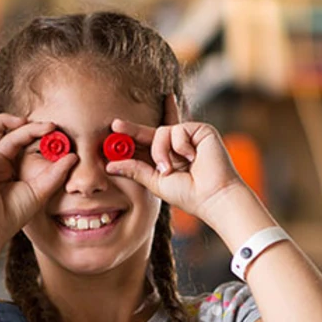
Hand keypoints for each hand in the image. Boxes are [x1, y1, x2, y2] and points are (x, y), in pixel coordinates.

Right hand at [0, 103, 76, 246]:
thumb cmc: (11, 215)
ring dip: (5, 119)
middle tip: (48, 126)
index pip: (20, 142)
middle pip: (8, 133)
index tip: (54, 130)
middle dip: (29, 127)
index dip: (36, 133)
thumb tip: (73, 156)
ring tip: (23, 120)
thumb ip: (55, 174)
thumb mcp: (39, 192)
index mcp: (6, 168)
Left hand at [104, 118, 243, 220]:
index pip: (145, 144)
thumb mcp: (155, 182)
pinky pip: (178, 129)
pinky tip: (192, 158)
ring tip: (170, 168)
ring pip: (161, 132)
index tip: (113, 132)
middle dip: (132, 129)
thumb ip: (135, 170)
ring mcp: (188, 137)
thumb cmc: (188, 194)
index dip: (129, 138)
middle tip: (115, 125)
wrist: (212, 196)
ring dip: (161, 151)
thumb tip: (109, 165)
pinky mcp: (200, 130)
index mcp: (165, 158)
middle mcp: (176, 146)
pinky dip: (180, 145)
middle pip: (150, 132)